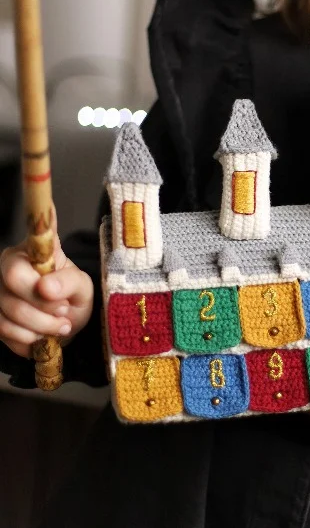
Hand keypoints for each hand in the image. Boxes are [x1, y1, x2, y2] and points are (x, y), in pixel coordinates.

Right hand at [0, 209, 93, 357]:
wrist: (64, 327)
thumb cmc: (73, 299)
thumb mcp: (83, 288)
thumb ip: (68, 283)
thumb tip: (46, 286)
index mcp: (35, 249)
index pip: (34, 227)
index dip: (36, 200)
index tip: (42, 187)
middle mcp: (10, 263)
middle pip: (13, 279)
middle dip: (42, 306)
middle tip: (64, 313)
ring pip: (7, 311)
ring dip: (39, 327)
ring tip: (60, 325)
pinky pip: (3, 332)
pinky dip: (27, 340)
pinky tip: (41, 336)